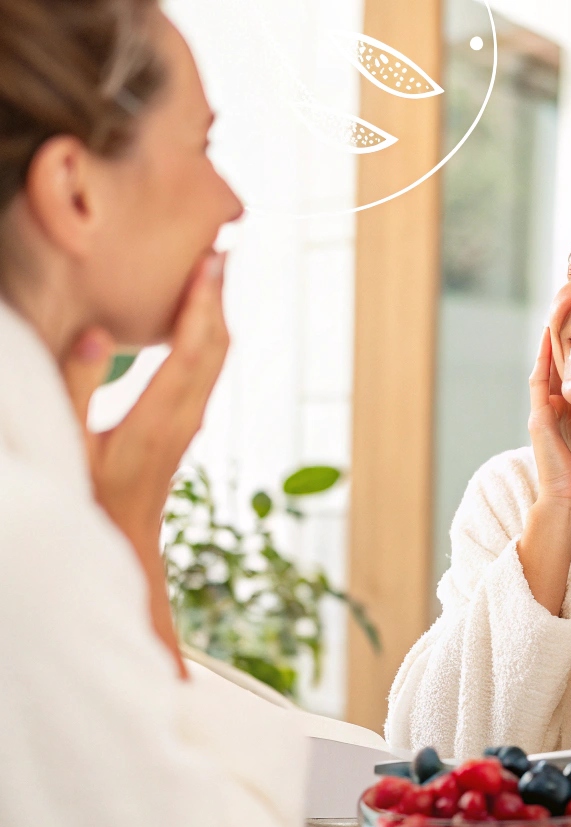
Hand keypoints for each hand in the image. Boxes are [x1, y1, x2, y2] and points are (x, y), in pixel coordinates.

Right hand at [61, 251, 231, 674]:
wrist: (123, 548)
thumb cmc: (89, 501)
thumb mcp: (68, 446)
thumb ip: (76, 389)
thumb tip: (98, 338)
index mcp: (157, 420)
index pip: (193, 350)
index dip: (203, 302)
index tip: (211, 261)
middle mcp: (184, 420)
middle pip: (216, 349)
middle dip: (219, 299)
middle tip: (219, 251)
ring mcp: (189, 426)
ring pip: (217, 362)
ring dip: (217, 317)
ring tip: (213, 276)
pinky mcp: (184, 430)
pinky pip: (207, 374)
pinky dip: (208, 340)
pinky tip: (199, 325)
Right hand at [518, 324, 570, 615]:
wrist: (569, 502)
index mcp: (570, 403)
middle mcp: (553, 401)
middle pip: (559, 352)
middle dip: (565, 323)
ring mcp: (543, 408)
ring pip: (546, 360)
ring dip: (552, 332)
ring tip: (560, 303)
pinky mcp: (539, 419)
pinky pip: (540, 382)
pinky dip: (544, 360)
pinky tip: (550, 339)